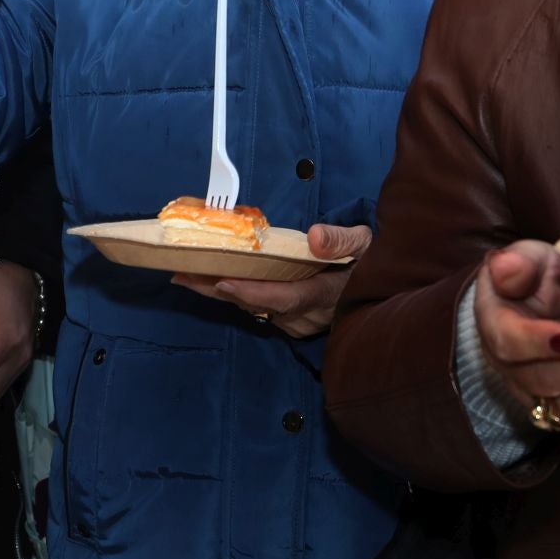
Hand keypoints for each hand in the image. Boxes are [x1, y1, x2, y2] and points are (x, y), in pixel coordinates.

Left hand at [173, 223, 370, 337]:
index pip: (286, 297)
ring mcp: (297, 322)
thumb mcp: (365, 243)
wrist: (377, 285)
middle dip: (218, 291)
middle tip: (182, 275)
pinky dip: (234, 295)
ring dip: (220, 293)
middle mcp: (307, 315)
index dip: (253, 293)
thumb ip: (342, 239)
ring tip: (185, 275)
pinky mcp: (290, 322)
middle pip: (257, 305)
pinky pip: (257, 309)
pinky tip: (210, 282)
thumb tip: (315, 236)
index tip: (222, 282)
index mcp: (325, 293)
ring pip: (253, 309)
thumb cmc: (369, 259)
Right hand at [473, 240, 559, 426]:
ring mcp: (546, 392)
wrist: (549, 303)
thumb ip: (519, 262)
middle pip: (551, 381)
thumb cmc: (535, 277)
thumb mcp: (529, 257)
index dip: (537, 344)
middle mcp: (515, 369)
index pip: (509, 344)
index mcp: (497, 326)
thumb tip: (504, 266)